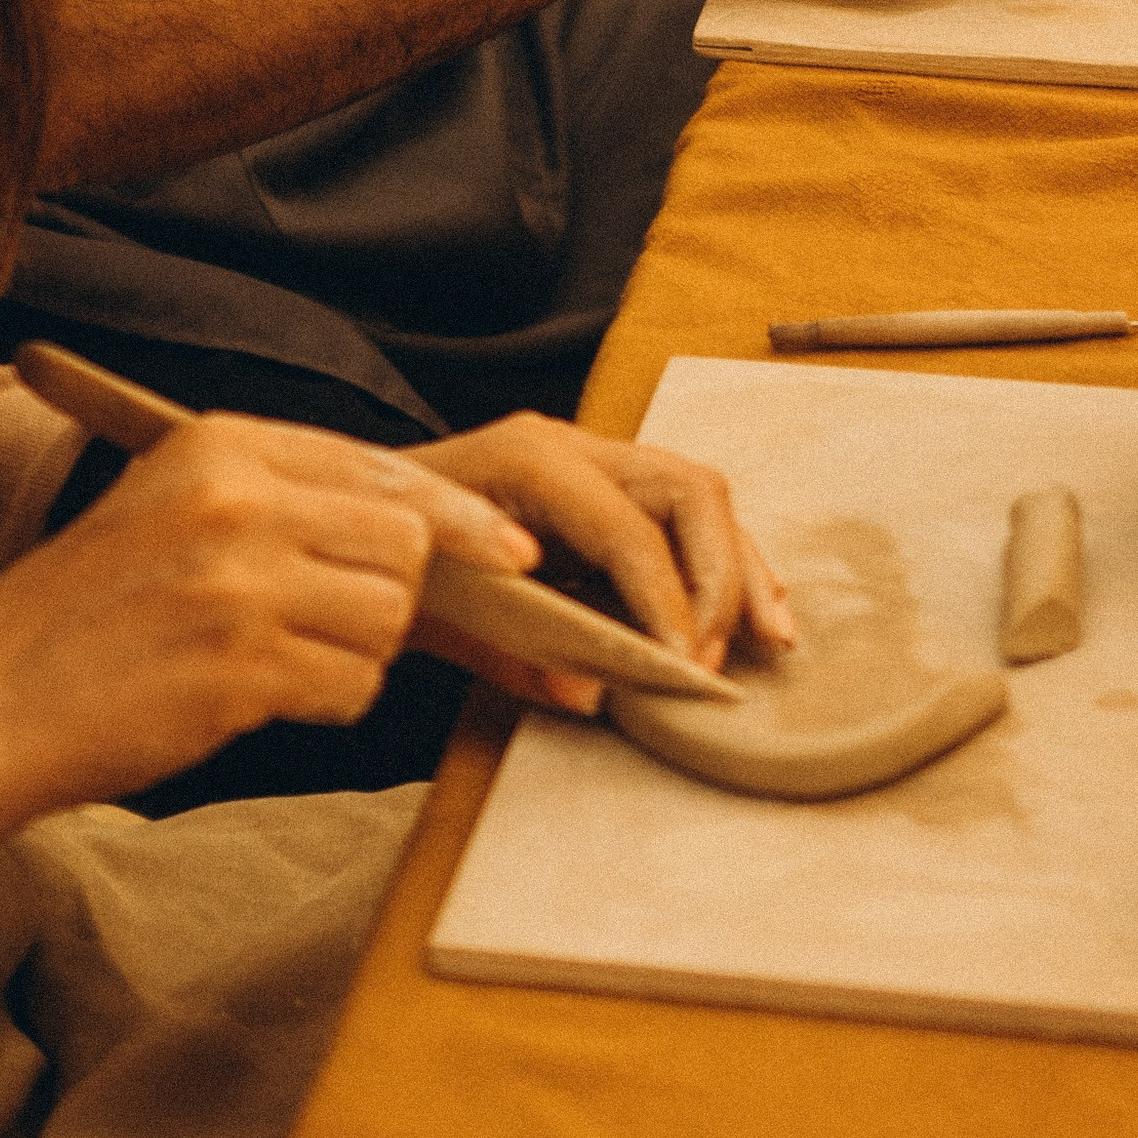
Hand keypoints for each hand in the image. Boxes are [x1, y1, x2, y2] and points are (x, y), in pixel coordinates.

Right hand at [0, 415, 534, 901]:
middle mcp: (236, 500)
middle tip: (326, 625)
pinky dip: (325, 702)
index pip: (381, 469)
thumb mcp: (170, 507)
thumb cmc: (82, 616)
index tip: (509, 548)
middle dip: (390, 596)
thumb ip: (279, 498)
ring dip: (355, 656)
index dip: (457, 517)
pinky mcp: (241, 669)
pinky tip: (256, 697)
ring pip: (388, 620)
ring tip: (276, 663)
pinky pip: (351, 688)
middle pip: (404, 544)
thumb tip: (414, 522)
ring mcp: (240, 584)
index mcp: (218, 444)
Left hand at [410, 415, 794, 715]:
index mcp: (527, 463)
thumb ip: (515, 655)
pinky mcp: (607, 480)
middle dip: (720, 579)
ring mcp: (592, 455)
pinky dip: (725, 556)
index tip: (683, 669)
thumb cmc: (400, 559)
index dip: (669, 603)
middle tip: (715, 660)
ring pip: (698, 493)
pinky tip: (754, 602)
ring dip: (741, 567)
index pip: (630, 530)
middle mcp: (570, 444)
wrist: (366, 517)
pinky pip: (685, 508)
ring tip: (772, 635)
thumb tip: (590, 694)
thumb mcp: (442, 613)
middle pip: (686, 490)